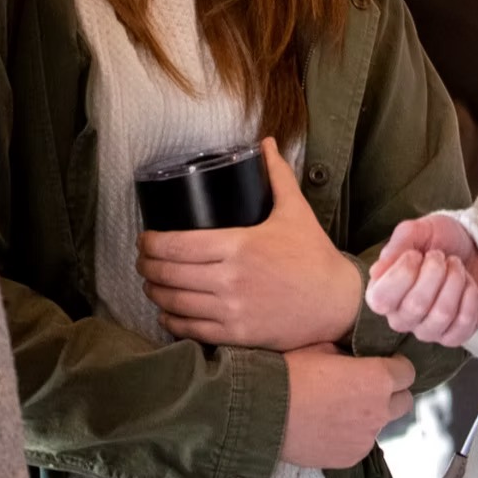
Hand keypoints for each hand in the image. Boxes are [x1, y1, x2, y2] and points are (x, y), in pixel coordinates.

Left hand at [138, 138, 361, 350]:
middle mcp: (230, 279)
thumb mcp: (295, 210)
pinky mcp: (236, 335)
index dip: (152, 243)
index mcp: (239, 245)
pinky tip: (166, 312)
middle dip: (147, 266)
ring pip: (175, 302)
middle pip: (169, 273)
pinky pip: (191, 330)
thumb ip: (277, 175)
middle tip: (142, 259)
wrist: (335, 301)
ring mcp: (231, 310)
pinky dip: (171, 321)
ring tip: (150, 283)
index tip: (145, 239)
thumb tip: (265, 143)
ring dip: (155, 292)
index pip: (178, 245)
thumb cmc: (313, 255)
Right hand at [280, 345, 414, 467]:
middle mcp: (379, 410)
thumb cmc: (293, 372)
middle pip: (404, 401)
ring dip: (371, 414)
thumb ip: (352, 353)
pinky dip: (353, 434)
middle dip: (391, 392)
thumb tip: (358, 356)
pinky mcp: (352, 456)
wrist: (266, 410)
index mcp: (378, 377)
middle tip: (368, 386)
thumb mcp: (325, 347)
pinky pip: (362, 442)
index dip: (396, 366)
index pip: (408, 372)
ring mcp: (366, 437)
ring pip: (382, 423)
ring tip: (342, 407)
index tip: (384, 364)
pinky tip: (331, 424)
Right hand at [364, 214, 477, 345]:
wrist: (473, 246)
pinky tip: (467, 284)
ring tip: (456, 266)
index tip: (416, 254)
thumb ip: (396, 246)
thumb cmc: (437, 240)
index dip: (402, 273)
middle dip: (435, 272)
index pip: (381, 299)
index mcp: (381, 293)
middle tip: (440, 256)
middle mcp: (400, 317)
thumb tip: (376, 271)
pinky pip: (463, 325)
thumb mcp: (415, 231)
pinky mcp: (453, 337)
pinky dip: (470, 297)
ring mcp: (426, 330)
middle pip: (416, 305)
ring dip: (455, 281)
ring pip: (442, 314)